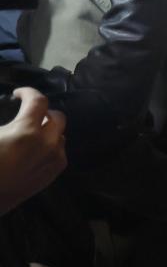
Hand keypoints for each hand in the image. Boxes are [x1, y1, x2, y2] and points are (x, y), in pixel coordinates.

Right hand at [0, 87, 66, 214]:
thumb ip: (6, 125)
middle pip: (58, 117)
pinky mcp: (54, 174)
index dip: (29, 92)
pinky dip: (50, 147)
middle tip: (28, 114)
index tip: (18, 94)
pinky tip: (35, 151)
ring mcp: (53, 160)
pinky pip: (59, 153)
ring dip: (48, 130)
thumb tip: (12, 123)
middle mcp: (47, 143)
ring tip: (31, 133)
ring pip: (60, 136)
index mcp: (26, 131)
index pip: (38, 101)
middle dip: (44, 112)